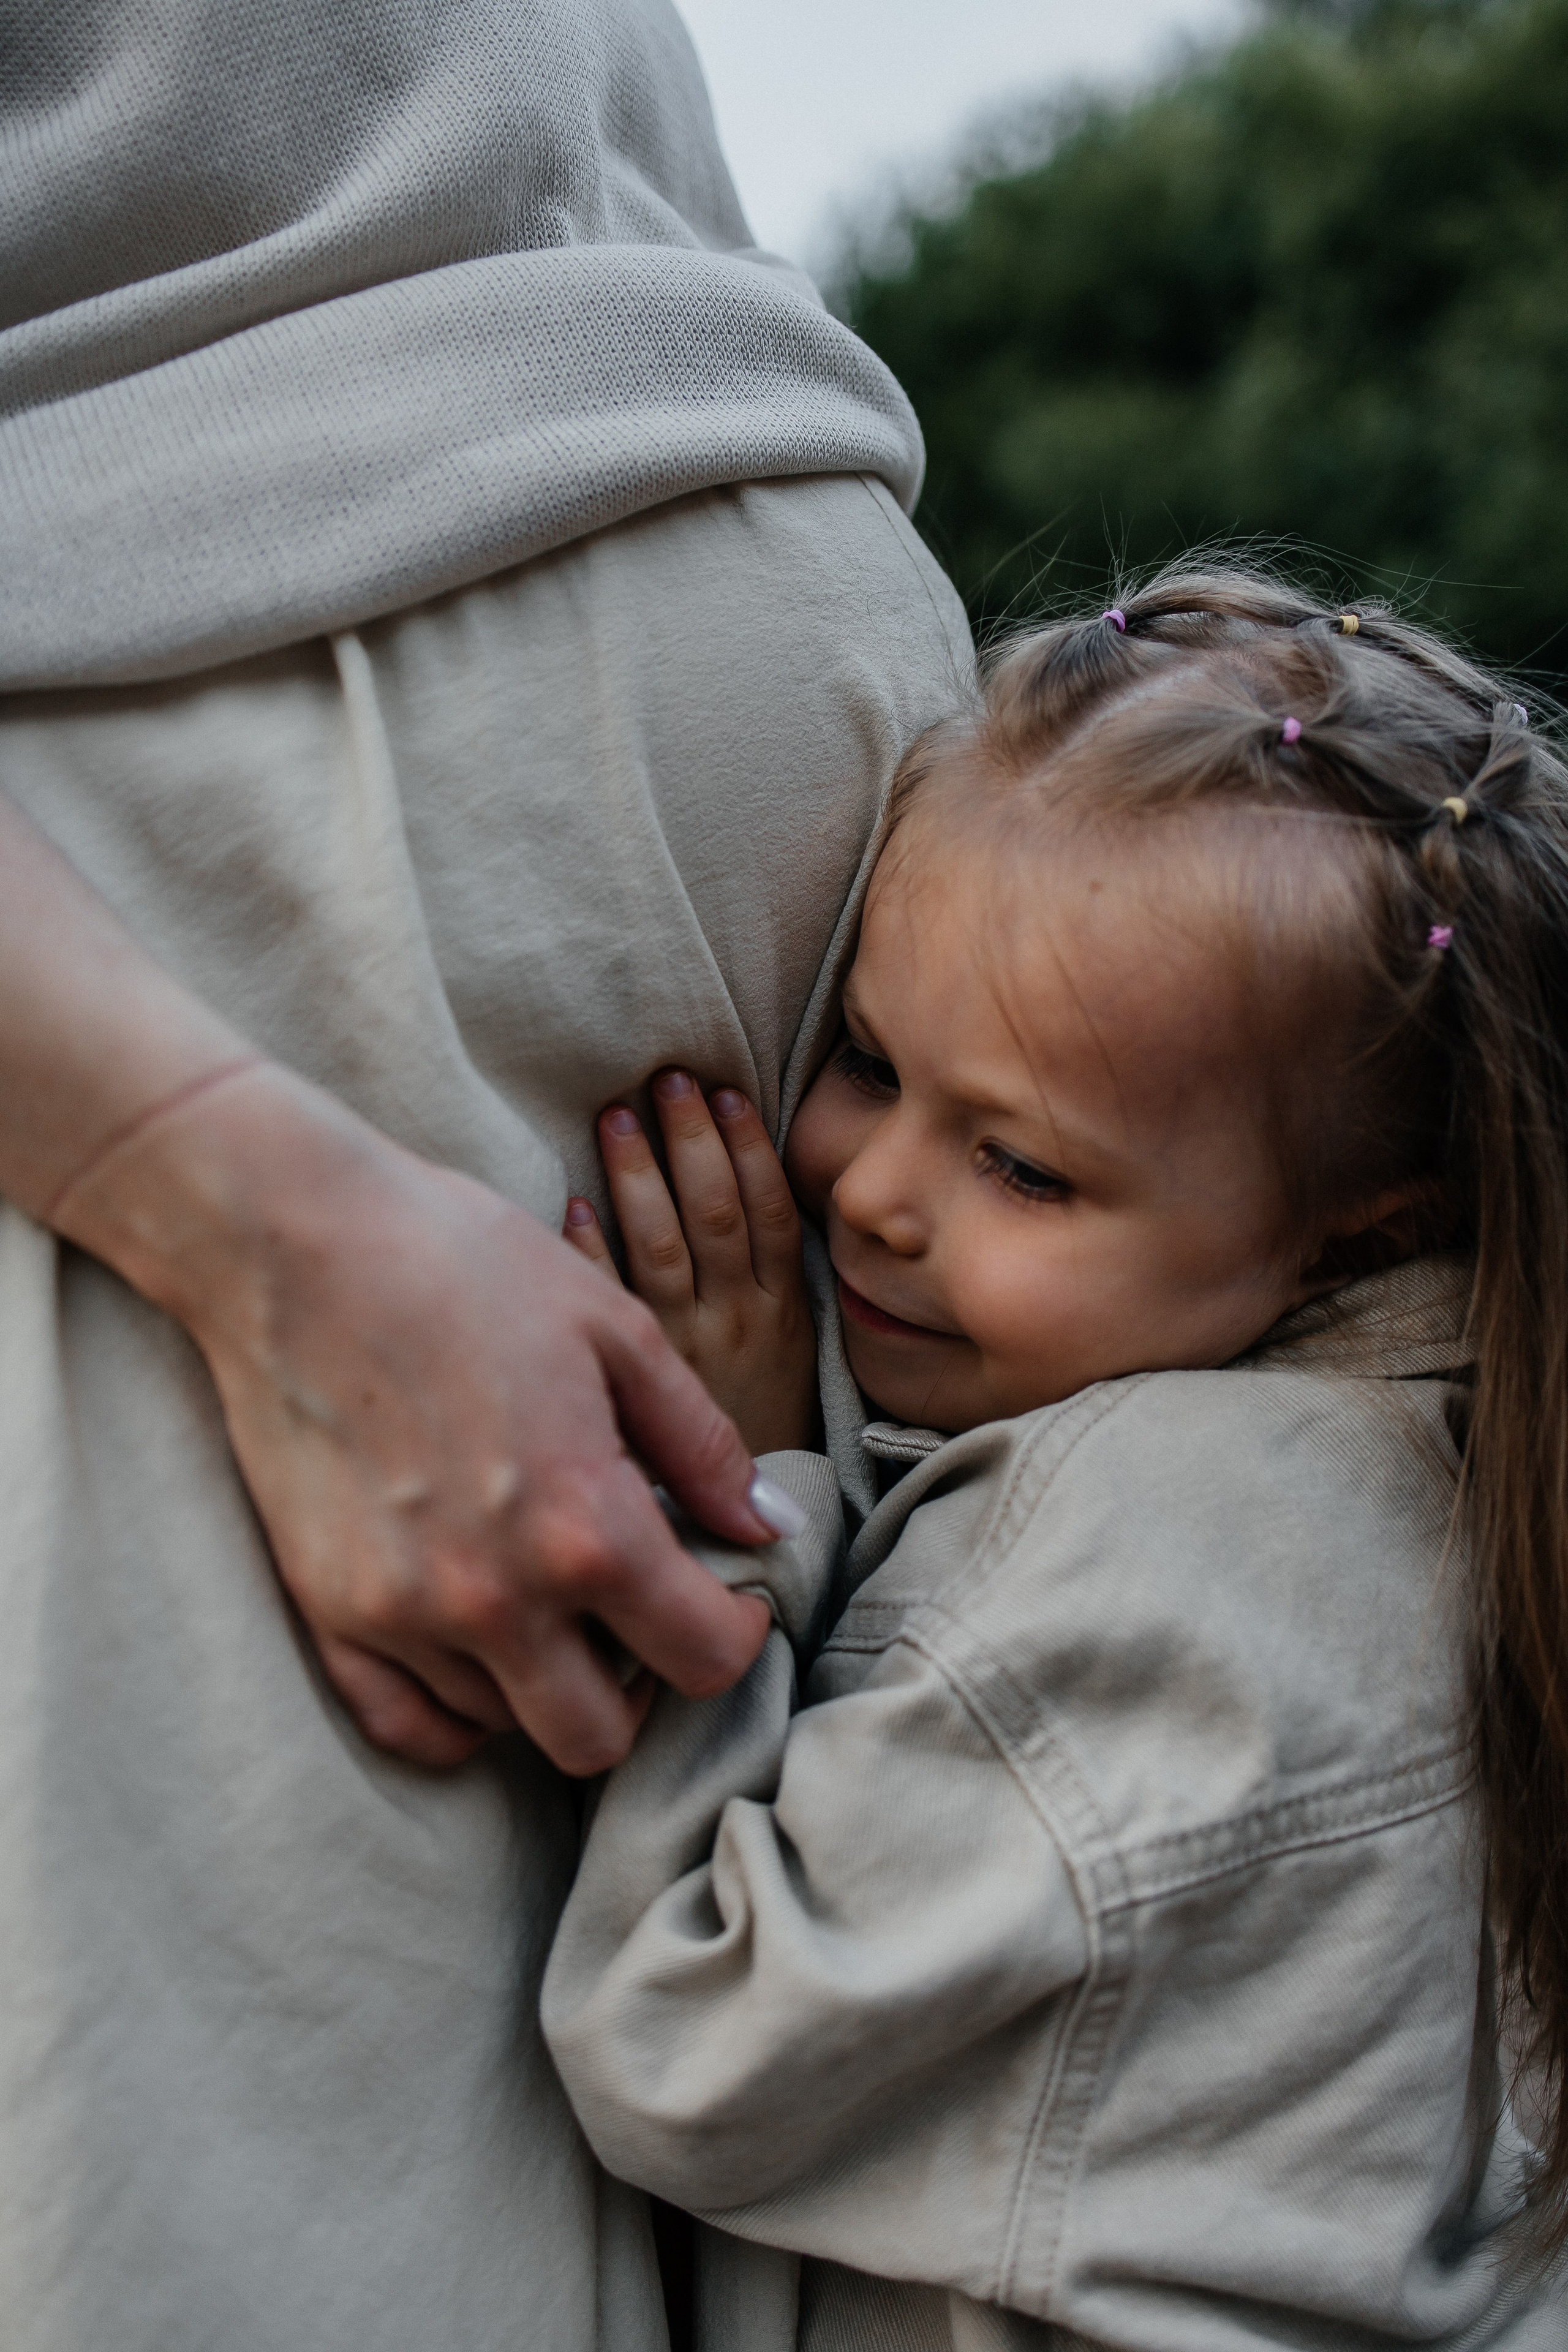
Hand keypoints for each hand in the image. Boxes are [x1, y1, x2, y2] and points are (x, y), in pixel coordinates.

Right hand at [56, 1061, 780, 1774]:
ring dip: (548, 1683)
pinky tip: (481, 1652)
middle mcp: (496, 1596)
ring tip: (555, 1603)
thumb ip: (702, 1442)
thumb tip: (770, 1526)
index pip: (700, 1659)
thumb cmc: (463, 1264)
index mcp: (585, 1526)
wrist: (295, 1241)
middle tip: (640, 1617)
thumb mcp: (614, 1329)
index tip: (728, 1601)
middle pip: (602, 1737)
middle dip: (643, 1686)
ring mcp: (402, 1615)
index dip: (735, 1636)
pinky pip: (407, 1723)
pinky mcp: (327, 1610)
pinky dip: (456, 1709)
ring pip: (506, 1729)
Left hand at [564, 1070, 819, 1456]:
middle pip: (715, 1214)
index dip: (747, 1149)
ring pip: (665, 1245)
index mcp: (784, 1311)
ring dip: (640, 1175)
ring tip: (617, 1117)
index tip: (724, 1094)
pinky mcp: (633, 1380)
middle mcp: (736, 1322)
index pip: (770, 1212)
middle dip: (689, 1141)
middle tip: (663, 1080)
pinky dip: (592, 1249)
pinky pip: (612, 1303)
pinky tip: (572, 1205)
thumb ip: (772, 1282)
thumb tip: (748, 1186)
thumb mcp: (792, 1353)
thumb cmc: (761, 1427)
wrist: (746, 1536)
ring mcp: (685, 1348)